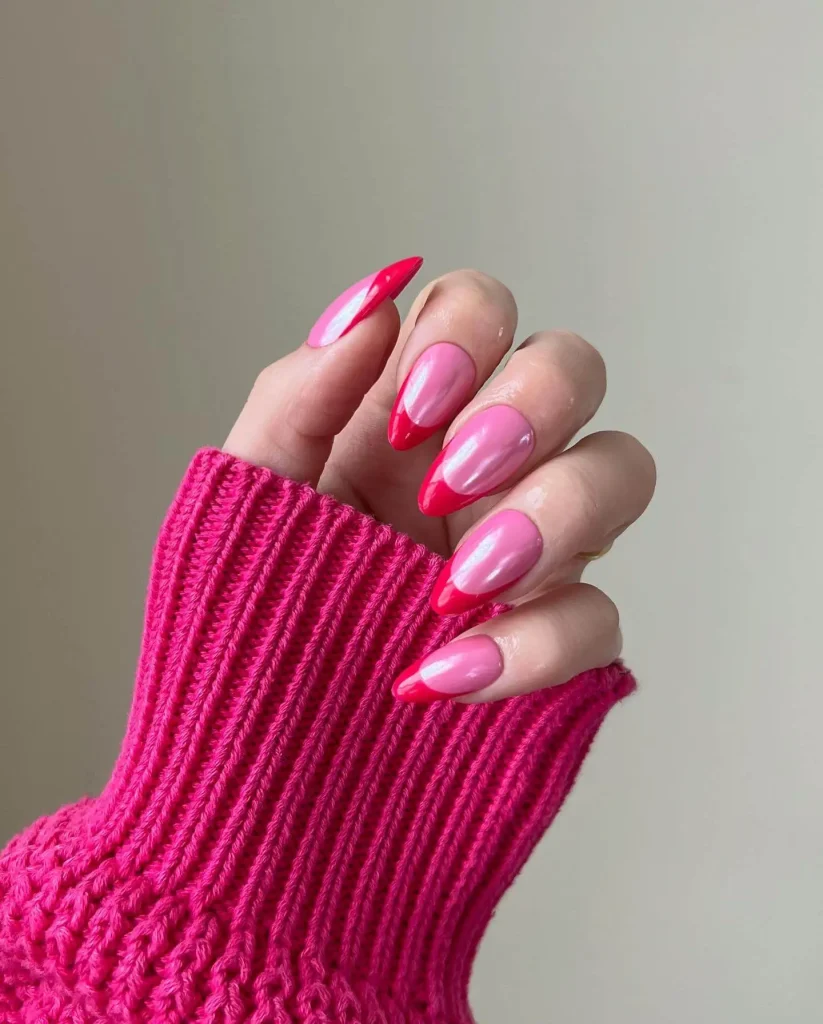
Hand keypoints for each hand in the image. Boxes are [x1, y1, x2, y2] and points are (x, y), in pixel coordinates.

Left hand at [224, 258, 655, 702]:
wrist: (259, 752)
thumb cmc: (247, 616)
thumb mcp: (249, 496)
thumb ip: (300, 393)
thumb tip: (375, 299)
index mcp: (405, 414)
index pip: (479, 311)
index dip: (467, 335)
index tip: (411, 410)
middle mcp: (481, 463)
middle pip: (574, 367)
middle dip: (528, 407)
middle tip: (445, 485)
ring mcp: (530, 546)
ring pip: (621, 469)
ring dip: (555, 514)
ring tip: (455, 585)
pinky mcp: (556, 635)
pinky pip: (600, 616)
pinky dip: (534, 643)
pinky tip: (451, 670)